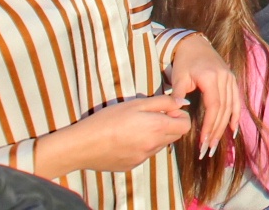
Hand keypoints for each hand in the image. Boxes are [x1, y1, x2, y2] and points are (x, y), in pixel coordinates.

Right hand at [33, 95, 190, 177]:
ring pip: (160, 145)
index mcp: (157, 128)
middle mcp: (154, 146)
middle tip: (150, 117)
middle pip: (175, 136)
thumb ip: (163, 102)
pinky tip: (125, 139)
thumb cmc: (108, 120)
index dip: (179, 116)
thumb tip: (182, 103)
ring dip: (155, 135)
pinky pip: (145, 154)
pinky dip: (142, 146)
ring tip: (135, 127)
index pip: (185, 125)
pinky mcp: (132, 165)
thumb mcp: (136, 103)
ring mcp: (143, 158)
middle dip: (169, 125)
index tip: (165, 110)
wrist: (82, 145)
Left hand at [167, 34, 237, 156]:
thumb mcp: (179, 76)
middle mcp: (225, 79)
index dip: (210, 125)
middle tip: (207, 149)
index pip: (214, 106)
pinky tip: (233, 130)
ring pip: (231, 107)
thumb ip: (178, 94)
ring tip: (216, 144)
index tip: (203, 141)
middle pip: (224, 110)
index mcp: (212, 78)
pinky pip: (236, 101)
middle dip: (216, 131)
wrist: (194, 44)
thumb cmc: (184, 61)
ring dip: (225, 127)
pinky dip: (236, 116)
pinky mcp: (232, 80)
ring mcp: (230, 79)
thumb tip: (178, 112)